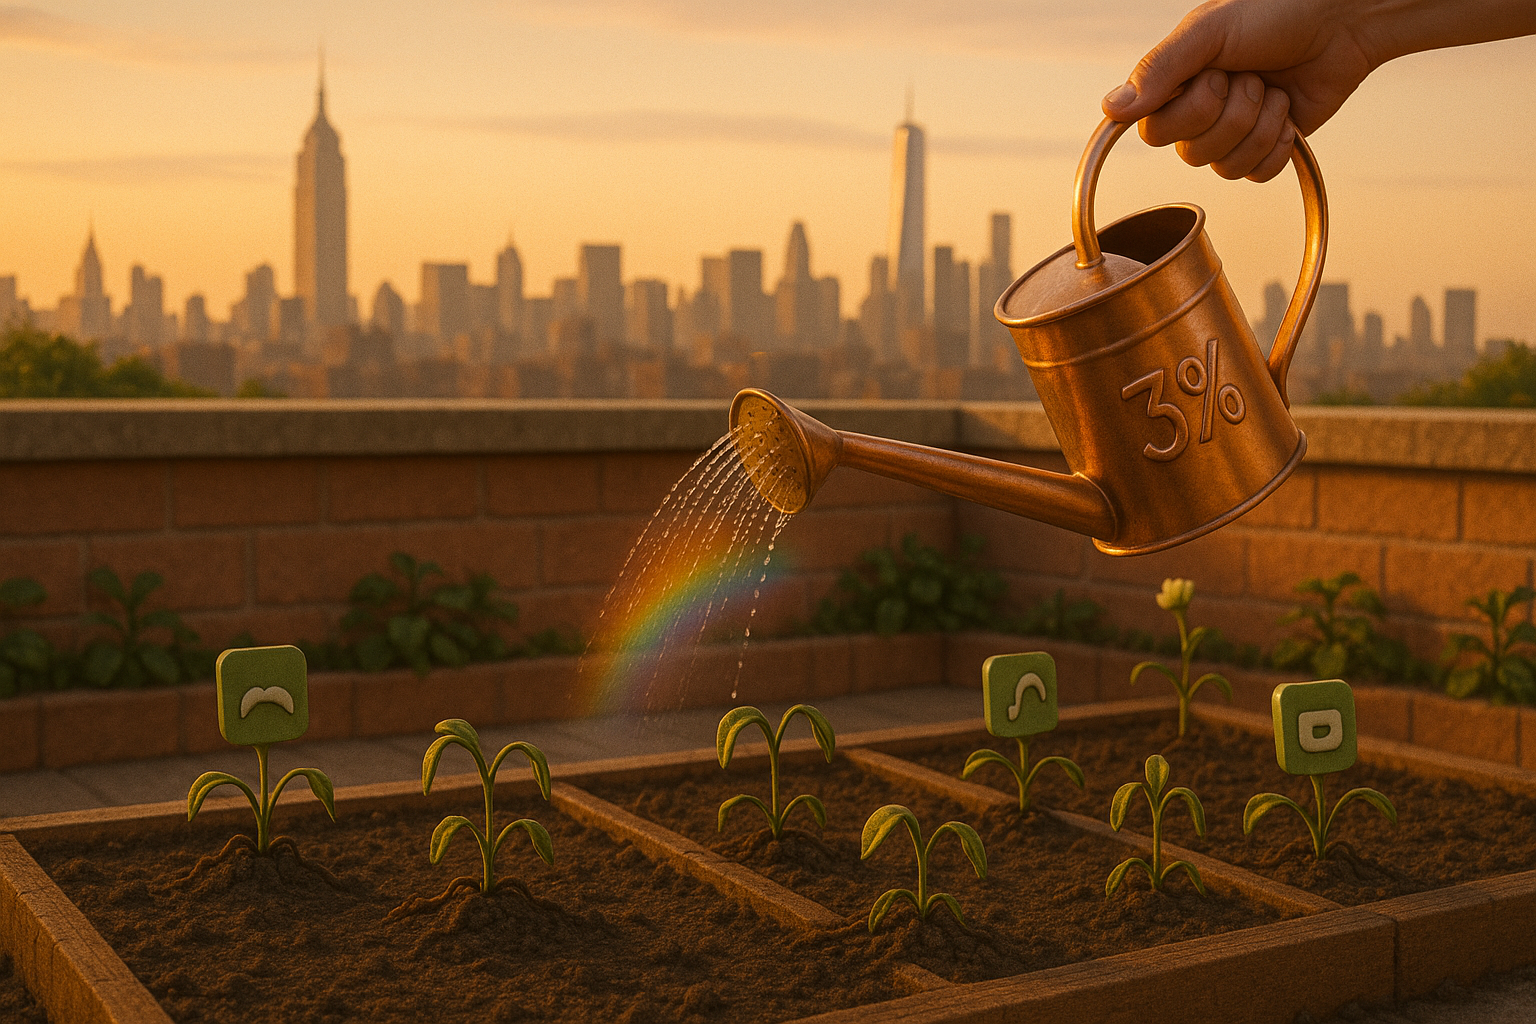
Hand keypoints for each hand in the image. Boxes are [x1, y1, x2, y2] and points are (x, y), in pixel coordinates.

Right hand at [1102, 0, 1376, 180]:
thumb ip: (1158, 69)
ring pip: (1226, 168)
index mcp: (1177, 84)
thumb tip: (1111, 110)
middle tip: (1254, 76)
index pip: (1154, 132)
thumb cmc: (1277, 12)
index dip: (1189, 113)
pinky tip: (1289, 116)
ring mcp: (1233, 133)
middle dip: (1233, 115)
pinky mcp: (1267, 147)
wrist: (1344, 20)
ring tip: (1275, 90)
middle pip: (1192, 154)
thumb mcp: (1210, 31)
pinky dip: (1278, 146)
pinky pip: (1257, 176)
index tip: (1216, 76)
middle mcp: (1198, 112)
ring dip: (1260, 126)